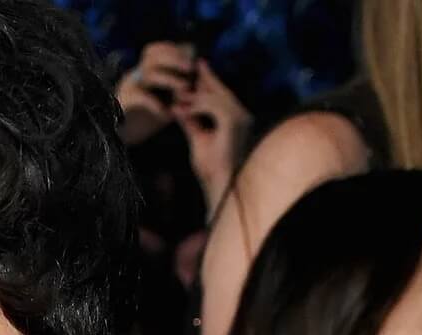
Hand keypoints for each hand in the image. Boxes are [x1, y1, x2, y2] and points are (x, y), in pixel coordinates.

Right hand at [116, 42, 196, 146]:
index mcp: (143, 71)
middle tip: (190, 68)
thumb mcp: (166, 100)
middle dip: (174, 59)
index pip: (155, 50)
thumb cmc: (146, 119)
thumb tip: (199, 80)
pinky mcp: (122, 102)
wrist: (122, 139)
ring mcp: (127, 87)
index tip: (191, 57)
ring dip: (169, 79)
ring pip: (148, 73)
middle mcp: (134, 75)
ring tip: (183, 89)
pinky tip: (165, 113)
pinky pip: (139, 96)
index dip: (173, 50)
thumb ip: (178, 89)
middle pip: (152, 55)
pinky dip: (155, 103)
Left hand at [174, 60, 252, 211]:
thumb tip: (178, 108)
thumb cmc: (211, 168)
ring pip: (218, 96)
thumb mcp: (197, 139)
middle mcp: (243, 116)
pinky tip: (185, 111)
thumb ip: (190, 122)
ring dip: (196, 96)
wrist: (220, 184)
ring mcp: (241, 119)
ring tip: (179, 99)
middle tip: (195, 64)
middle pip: (222, 91)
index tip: (198, 69)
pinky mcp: (235, 123)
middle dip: (207, 78)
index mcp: (236, 119)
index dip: (210, 81)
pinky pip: (215, 106)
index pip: (222, 95)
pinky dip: (198, 106)